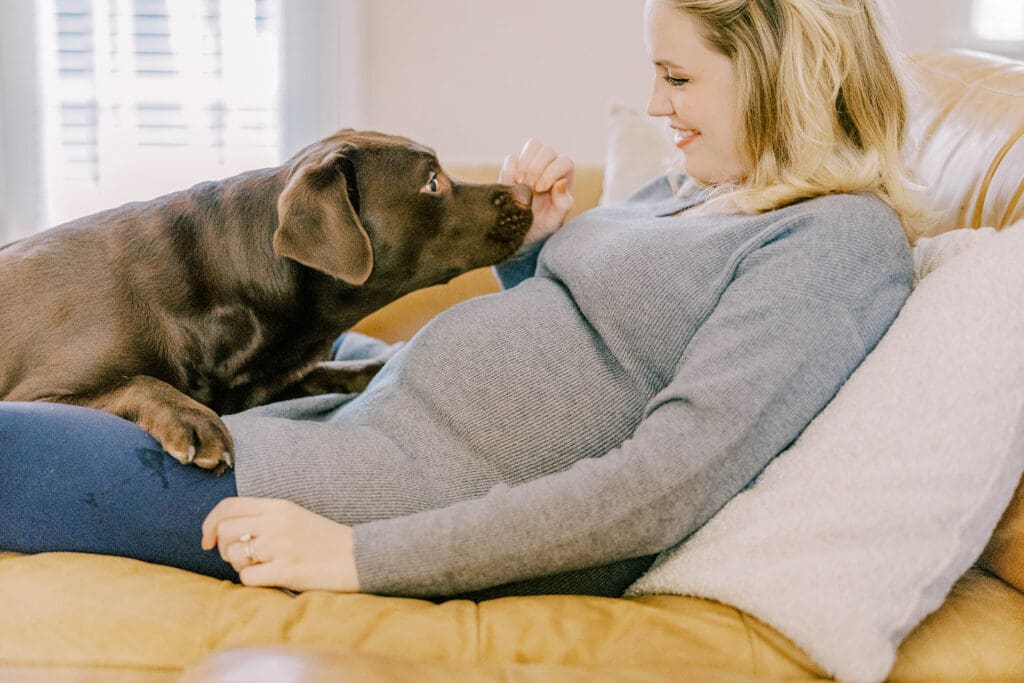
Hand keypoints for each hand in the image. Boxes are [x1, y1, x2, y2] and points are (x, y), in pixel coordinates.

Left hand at [201, 497, 358, 591]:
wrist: (358, 557)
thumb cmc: (323, 539)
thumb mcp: (294, 516)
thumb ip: (263, 517)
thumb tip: (224, 531)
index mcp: (278, 506)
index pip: (228, 506)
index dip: (209, 523)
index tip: (207, 540)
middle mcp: (276, 522)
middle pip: (225, 531)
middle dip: (222, 548)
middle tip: (237, 557)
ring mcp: (281, 546)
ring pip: (233, 555)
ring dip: (238, 565)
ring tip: (258, 567)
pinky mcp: (287, 570)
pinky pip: (248, 578)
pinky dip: (252, 581)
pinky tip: (269, 578)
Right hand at [500, 138, 573, 246]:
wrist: (521, 234)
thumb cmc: (543, 226)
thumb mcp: (556, 220)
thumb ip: (563, 203)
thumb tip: (561, 182)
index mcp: (564, 177)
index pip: (564, 161)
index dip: (551, 171)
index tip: (540, 189)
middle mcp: (550, 166)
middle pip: (547, 150)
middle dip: (536, 168)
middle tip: (530, 188)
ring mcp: (531, 165)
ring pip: (533, 145)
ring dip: (525, 164)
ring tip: (520, 184)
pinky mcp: (513, 169)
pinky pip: (512, 158)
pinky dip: (510, 169)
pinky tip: (510, 186)